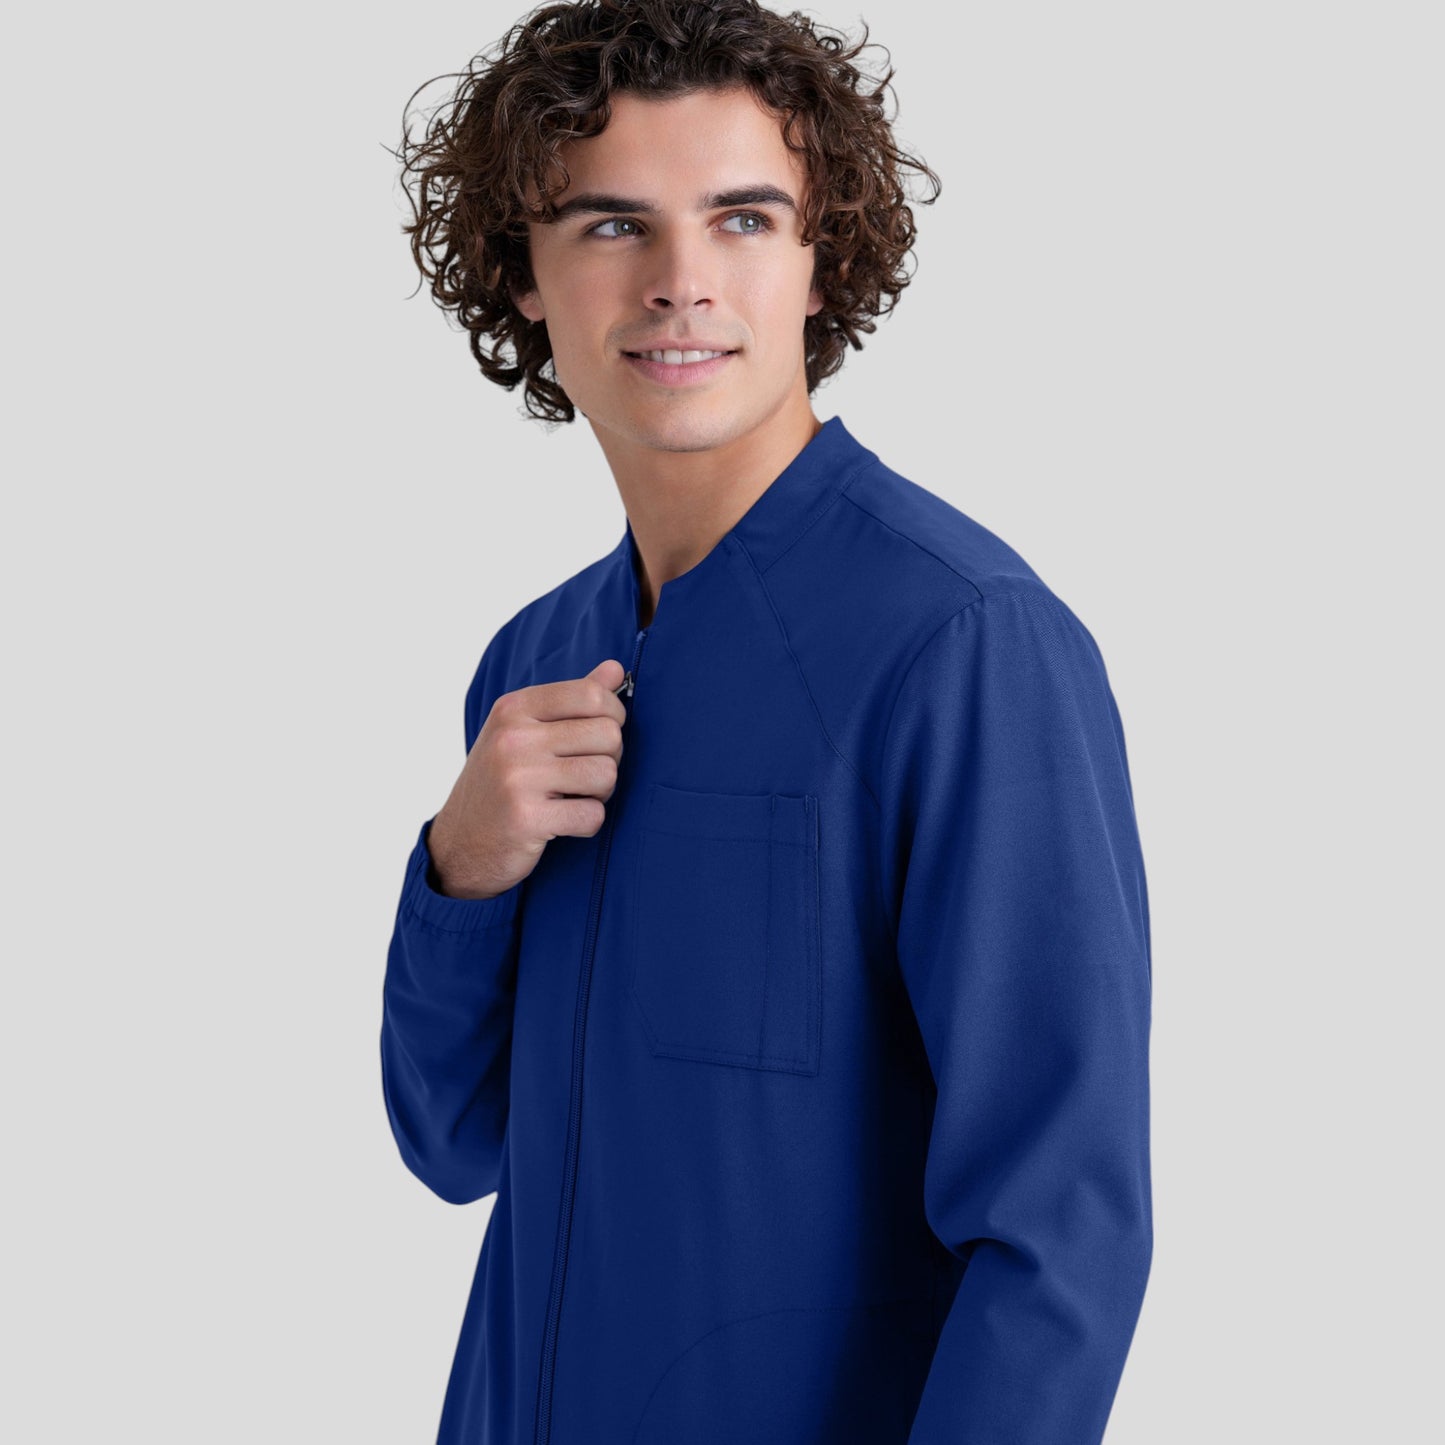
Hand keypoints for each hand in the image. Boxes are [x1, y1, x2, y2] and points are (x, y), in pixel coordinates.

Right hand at [426, 659, 627, 898]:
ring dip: (600, 793)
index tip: (597, 736)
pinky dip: (587, 823)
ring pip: (606, 774)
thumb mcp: (525, 731)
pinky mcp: (526, 818)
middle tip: (583, 775)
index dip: (612, 717)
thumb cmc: (501, 782)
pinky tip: (563, 822)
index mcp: (514, 708)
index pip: (592, 694)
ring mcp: (517, 778)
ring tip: (572, 797)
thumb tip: (617, 669)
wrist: (460, 844)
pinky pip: (593, 815)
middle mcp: (514, 737)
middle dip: (608, 758)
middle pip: (608, 734)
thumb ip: (573, 699)